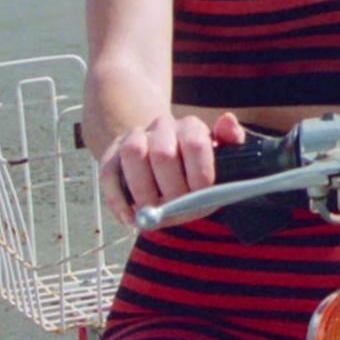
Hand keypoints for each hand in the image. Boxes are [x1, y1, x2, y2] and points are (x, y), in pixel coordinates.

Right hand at [99, 112, 244, 226]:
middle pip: (163, 153)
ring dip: (143, 190)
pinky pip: (108, 173)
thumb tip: (227, 121)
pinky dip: (117, 200)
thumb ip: (231, 139)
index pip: (195, 143)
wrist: (162, 156)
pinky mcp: (112, 156)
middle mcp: (162, 128)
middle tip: (176, 207)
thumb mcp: (221, 153)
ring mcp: (134, 139)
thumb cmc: (196, 163)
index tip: (202, 194)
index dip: (199, 172)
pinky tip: (130, 218)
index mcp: (191, 128)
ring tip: (152, 211)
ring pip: (133, 154)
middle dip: (171, 188)